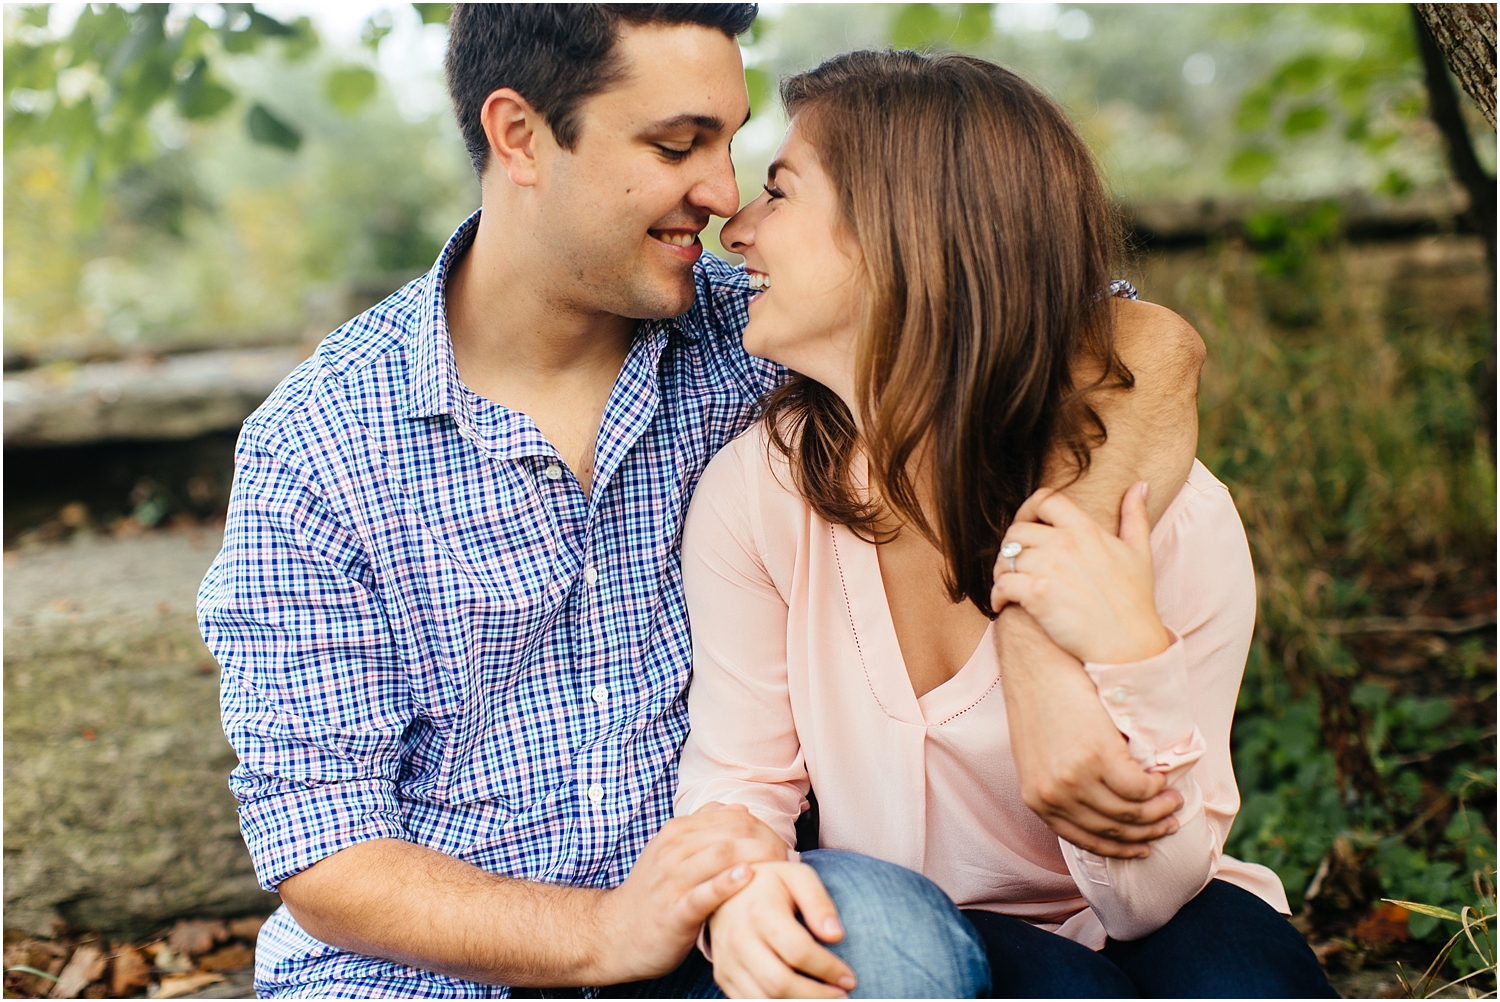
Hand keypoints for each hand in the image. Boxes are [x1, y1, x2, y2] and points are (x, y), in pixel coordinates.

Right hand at [591, 803, 791, 983]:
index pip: (729, 816)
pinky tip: (747, 877)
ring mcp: (671, 880)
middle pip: (730, 833)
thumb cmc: (654, 894)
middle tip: (789, 855)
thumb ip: (702, 828)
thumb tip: (737, 807)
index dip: (761, 825)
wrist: (614, 934)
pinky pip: (702, 893)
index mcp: (676, 833)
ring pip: (719, 856)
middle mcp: (673, 850)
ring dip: (756, 857)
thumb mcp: (672, 852)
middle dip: (765, 840)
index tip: (782, 842)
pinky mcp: (673, 912)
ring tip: (780, 864)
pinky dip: (726, 883)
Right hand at [707, 861, 855, 998]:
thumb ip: (819, 902)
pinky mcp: (723, 975)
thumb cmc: (771, 883)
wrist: (726, 887)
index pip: (799, 951)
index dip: (828, 969)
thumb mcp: (798, 877)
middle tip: (842, 996)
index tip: (849, 978)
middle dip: (817, 996)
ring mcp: (727, 960)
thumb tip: (836, 936)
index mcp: (760, 912)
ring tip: (824, 999)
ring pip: (764, 999)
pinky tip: (799, 999)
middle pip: (780, 982)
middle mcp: (738, 939)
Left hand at [991, 482, 1169, 665]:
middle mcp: (1065, 543)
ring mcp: (1050, 568)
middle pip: (1017, 530)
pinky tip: (1003, 604)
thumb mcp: (1140, 552)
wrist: (1129, 645)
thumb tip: (1139, 486)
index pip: (1045, 500)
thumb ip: (1134, 516)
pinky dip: (996, 595)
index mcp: (1086, 530)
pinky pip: (1001, 584)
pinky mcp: (1038, 595)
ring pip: (1006, 558)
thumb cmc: (1134, 602)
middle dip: (1012, 547)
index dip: (1028, 509)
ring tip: (1010, 585)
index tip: (1027, 525)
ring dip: (1002, 572)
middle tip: (1016, 564)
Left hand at [997, 608, 1181, 857]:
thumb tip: (1101, 805)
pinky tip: (1162, 777)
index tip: (1141, 846)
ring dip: (1159, 811)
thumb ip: (1062, 785)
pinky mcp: (1097, 756)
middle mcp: (1054, 796)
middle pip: (1113, 829)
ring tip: (1174, 800)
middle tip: (1169, 822)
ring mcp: (1075, 778)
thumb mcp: (1040, 754)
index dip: (1118, 848)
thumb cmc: (1040, 701)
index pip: (1084, 839)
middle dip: (1147, 831)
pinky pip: (1139, 787)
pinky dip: (1156, 787)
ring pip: (1131, 812)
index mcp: (1036, 800)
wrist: (1035, 660)